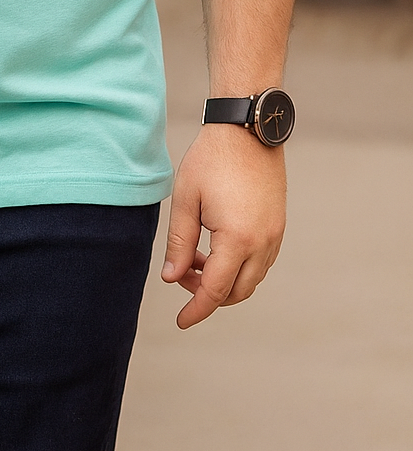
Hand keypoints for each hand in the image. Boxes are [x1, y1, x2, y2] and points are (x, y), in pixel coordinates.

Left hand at [161, 123, 286, 328]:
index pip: (215, 291)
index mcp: (238, 240)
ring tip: (194, 256)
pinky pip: (260, 262)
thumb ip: (179, 243)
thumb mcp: (186, 200)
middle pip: (236, 291)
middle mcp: (263, 243)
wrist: (246, 128)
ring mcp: (275, 235)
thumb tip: (172, 279)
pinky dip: (238, 266)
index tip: (181, 322)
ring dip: (224, 280)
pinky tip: (215, 247)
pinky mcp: (278, 226)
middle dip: (207, 294)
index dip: (196, 309)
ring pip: (251, 279)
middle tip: (181, 274)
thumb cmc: (211, 160)